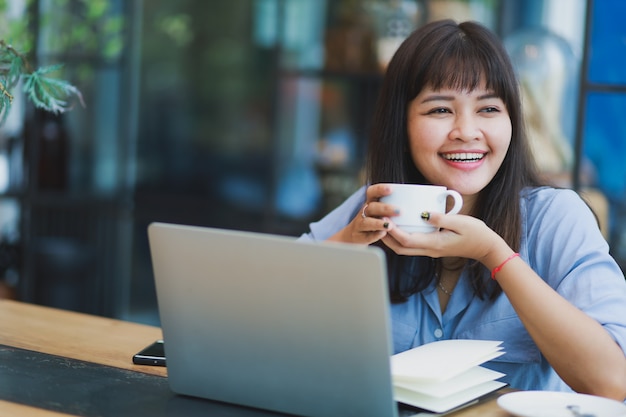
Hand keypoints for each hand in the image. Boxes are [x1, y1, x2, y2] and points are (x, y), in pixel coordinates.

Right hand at [328, 183, 399, 244]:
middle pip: (372, 207)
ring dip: (378, 223)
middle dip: (385, 208)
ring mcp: (360, 224)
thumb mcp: (379, 211)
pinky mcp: (359, 236)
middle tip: (400, 211)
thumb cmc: (372, 221)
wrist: (353, 236)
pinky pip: (366, 236)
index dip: (380, 189)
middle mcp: (364, 212)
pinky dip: (374, 235)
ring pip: (367, 222)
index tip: (391, 189)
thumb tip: (416, 202)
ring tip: (389, 226)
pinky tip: (382, 234)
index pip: (372, 192)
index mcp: (370, 203)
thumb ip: (391, 207)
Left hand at [381, 211, 506, 265]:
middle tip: (379, 222)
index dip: (393, 231)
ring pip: (405, 249)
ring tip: (385, 224)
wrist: (486, 248)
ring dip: (393, 240)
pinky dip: (402, 238)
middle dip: (387, 238)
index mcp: (435, 244)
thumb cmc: (476, 233)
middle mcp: (430, 250)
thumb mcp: (460, 222)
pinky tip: (401, 227)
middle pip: (401, 249)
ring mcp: (431, 250)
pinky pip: (413, 246)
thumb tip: (424, 214)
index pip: (407, 240)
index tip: (385, 219)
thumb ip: (441, 218)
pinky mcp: (433, 248)